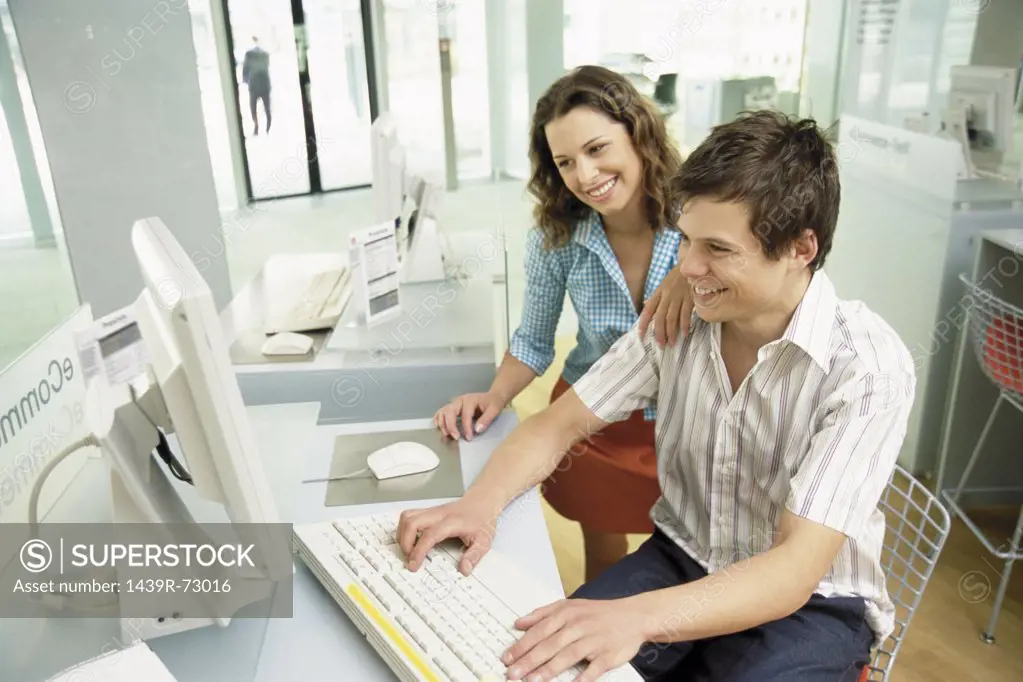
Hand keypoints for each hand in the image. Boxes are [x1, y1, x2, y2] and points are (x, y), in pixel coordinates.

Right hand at [396, 497, 496, 574]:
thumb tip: (464, 570)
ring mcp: (431, 511)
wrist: (482, 502)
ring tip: (408, 550)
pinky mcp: (428, 512)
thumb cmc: (482, 520)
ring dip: (402, 534)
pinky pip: (409, 516)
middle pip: (411, 522)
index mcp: (451, 522)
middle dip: (405, 543)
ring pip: (407, 517)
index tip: (414, 565)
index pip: (429, 535)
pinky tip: (411, 540)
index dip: (419, 551)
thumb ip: (474, 556)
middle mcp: (438, 514)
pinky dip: (405, 529)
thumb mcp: (484, 541)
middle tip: (409, 559)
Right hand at [434, 391, 505, 440]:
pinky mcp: (453, 407)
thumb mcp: (495, 409)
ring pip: (444, 412)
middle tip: (455, 438)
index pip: (465, 415)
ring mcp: (455, 403)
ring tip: (447, 434)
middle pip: (450, 412)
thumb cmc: (493, 403)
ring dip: (443, 423)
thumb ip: (486, 419)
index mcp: (470, 400)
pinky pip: (442, 412)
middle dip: (451, 426)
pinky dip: (439, 418)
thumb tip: (477, 430)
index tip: (469, 438)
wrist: (492, 397)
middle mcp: (460, 400)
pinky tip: (438, 425)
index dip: (466, 428)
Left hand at [502, 598, 648, 681]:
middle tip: (513, 673)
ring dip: (549, 669)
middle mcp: (579, 626)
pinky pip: (593, 668)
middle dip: (529, 660)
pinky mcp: (608, 655)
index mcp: (567, 614)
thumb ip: (543, 613)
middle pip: (550, 644)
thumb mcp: (570, 606)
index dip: (522, 645)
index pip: (540, 630)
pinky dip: (582, 677)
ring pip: (568, 655)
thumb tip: (519, 623)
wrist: (634, 616)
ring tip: (532, 681)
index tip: (507, 657)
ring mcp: (594, 641)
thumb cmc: (598, 613)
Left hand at [637, 267, 693, 346]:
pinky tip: (684, 334)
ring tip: (671, 343)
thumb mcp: (664, 285)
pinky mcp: (691, 297)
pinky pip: (686, 314)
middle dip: (659, 333)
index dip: (643, 323)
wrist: (693, 265)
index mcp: (659, 293)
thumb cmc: (677, 277)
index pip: (648, 310)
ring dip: (671, 332)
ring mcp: (679, 297)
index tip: (640, 335)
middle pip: (660, 317)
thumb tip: (644, 306)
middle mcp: (667, 295)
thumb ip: (656, 297)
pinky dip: (685, 325)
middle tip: (661, 345)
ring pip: (672, 318)